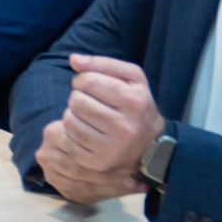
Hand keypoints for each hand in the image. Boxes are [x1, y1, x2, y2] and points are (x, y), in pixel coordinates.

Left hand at [45, 55, 164, 200]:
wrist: (152, 146)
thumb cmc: (137, 105)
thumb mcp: (132, 78)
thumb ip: (102, 63)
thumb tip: (73, 59)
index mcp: (133, 101)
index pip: (88, 81)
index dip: (82, 80)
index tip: (89, 85)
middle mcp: (124, 126)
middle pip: (76, 101)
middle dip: (78, 97)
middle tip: (90, 102)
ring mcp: (111, 147)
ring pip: (69, 120)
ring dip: (73, 114)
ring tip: (88, 116)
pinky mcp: (97, 161)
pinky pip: (68, 140)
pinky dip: (72, 132)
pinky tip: (86, 131)